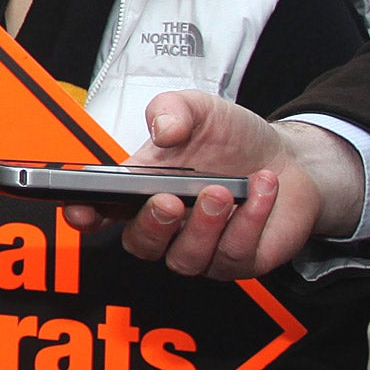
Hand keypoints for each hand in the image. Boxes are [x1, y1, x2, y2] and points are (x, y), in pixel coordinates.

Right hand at [63, 91, 363, 278]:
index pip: (99, 212)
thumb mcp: (200, 109)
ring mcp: (200, 247)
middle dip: (152, 226)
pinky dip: (249, 221)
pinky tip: (258, 191)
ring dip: (204, 227)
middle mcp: (166, 226)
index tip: (82, 210)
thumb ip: (174, 109)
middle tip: (169, 200)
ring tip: (221, 192)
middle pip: (140, 245)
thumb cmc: (233, 139)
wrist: (287, 159)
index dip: (83, 215)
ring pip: (187, 258)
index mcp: (140, 192)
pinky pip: (235, 256)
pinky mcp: (238, 260)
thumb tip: (164, 129)